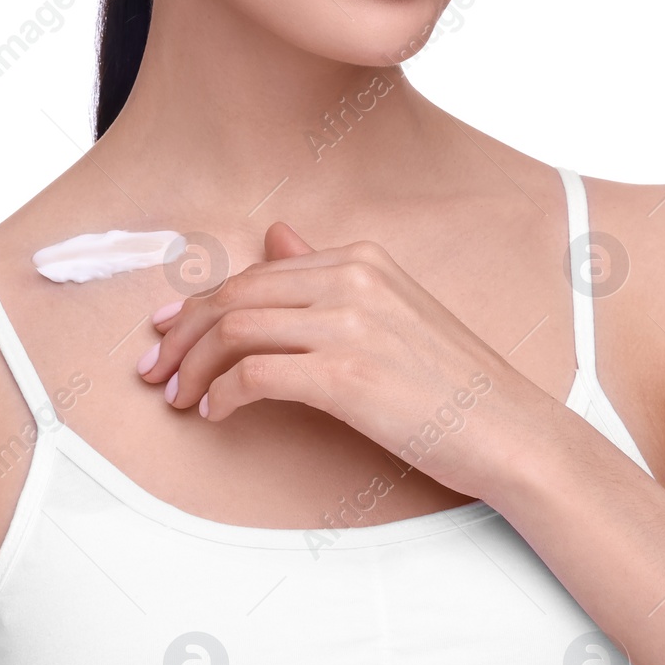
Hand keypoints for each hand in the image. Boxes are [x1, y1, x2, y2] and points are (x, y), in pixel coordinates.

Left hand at [136, 224, 548, 500]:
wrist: (508, 428)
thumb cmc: (453, 381)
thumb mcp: (391, 309)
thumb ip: (326, 273)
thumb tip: (277, 236)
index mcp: (361, 259)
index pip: (255, 273)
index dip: (200, 304)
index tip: (167, 330)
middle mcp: (353, 280)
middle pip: (235, 296)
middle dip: (182, 334)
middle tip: (155, 369)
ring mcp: (350, 325)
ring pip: (236, 331)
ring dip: (194, 367)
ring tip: (180, 397)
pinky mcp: (346, 376)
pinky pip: (254, 376)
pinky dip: (222, 395)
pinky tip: (217, 414)